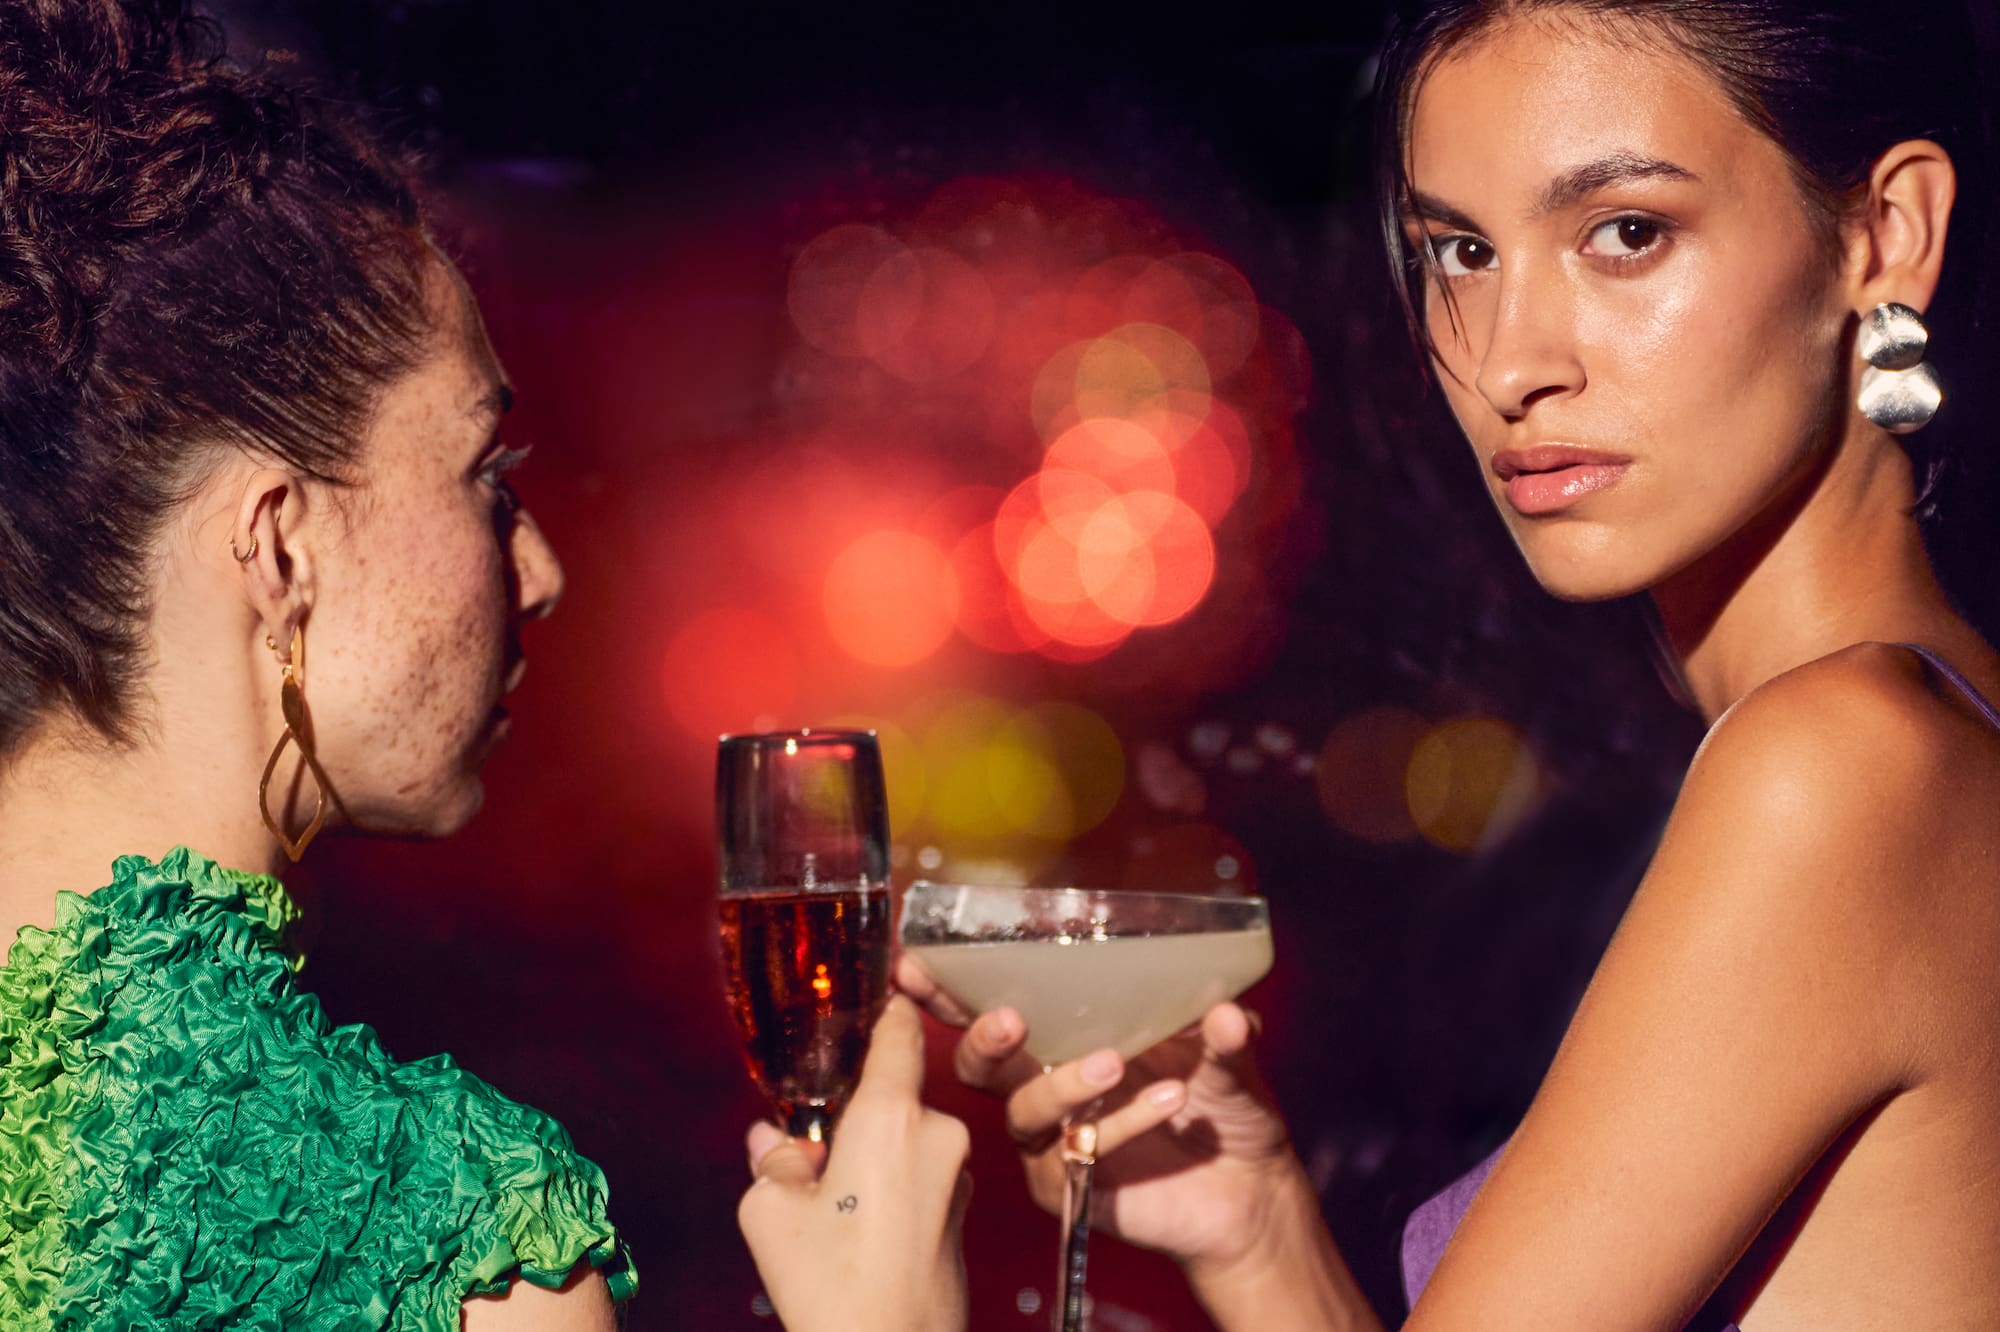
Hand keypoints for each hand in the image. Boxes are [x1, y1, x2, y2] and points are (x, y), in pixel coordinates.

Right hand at [736, 995, 971, 1331]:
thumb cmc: (831, 1285)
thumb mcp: (770, 1212)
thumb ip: (774, 1159)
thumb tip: (773, 1139)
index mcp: (891, 1116)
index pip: (898, 1032)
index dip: (884, 1010)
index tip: (875, 992)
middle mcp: (938, 1134)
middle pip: (893, 1097)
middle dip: (855, 1116)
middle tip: (814, 1152)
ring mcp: (959, 1177)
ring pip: (906, 1142)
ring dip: (874, 1158)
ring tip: (832, 1209)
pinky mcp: (964, 1216)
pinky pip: (922, 1179)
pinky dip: (894, 1190)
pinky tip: (860, 1234)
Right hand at [897, 955, 1300, 1272]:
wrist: (1251, 1190)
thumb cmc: (1224, 1106)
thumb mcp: (1229, 1055)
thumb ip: (1224, 1032)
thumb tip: (1228, 1012)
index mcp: (1064, 1037)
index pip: (994, 1006)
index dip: (951, 987)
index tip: (918, 962)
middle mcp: (1045, 1086)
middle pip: (982, 1063)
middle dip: (982, 1037)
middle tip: (1010, 1018)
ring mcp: (1053, 1141)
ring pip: (1024, 1111)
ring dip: (1062, 1082)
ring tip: (1116, 1063)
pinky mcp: (1071, 1188)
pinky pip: (1071, 1156)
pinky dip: (1119, 1125)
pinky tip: (1167, 1101)